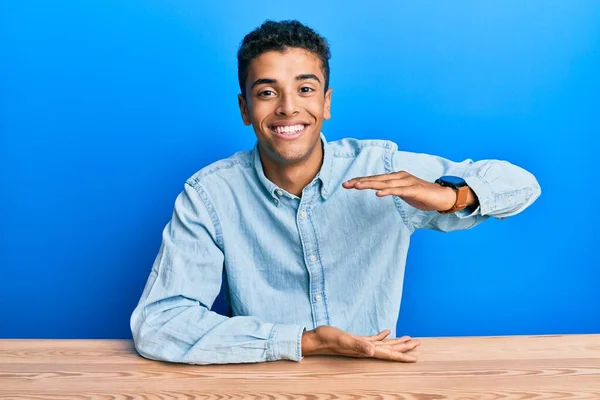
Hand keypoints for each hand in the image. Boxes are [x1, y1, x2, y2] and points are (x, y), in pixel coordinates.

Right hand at [301, 325, 419, 361]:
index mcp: (365, 350)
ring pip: (383, 345)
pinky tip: (387, 332)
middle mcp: (365, 349)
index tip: (416, 356)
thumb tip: (372, 351)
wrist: (315, 340)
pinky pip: (373, 339)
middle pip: (389, 350)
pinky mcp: (356, 340)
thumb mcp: (343, 339)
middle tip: (418, 344)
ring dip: (396, 343)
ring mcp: (361, 345)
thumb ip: (358, 345)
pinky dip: (382, 336)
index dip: (402, 355)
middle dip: (404, 348)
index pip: (388, 354)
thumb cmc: (327, 338)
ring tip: (408, 340)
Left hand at [342, 171, 467, 211]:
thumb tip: (379, 190)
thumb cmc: (422, 194)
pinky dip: (388, 191)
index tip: (347, 184)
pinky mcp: (414, 190)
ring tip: (357, 186)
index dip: (361, 181)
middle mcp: (399, 177)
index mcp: (396, 178)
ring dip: (370, 184)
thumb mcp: (403, 192)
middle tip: (346, 185)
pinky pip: (398, 190)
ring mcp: (407, 182)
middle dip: (361, 182)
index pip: (375, 179)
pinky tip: (378, 193)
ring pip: (385, 183)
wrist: (443, 196)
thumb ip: (391, 190)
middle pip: (377, 179)